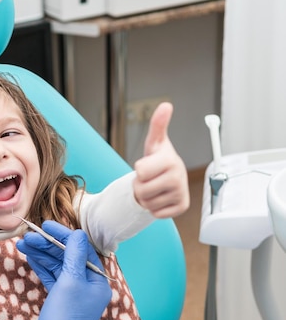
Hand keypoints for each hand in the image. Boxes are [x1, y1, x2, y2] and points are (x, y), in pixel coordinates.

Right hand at [24, 229, 111, 319]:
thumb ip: (74, 255)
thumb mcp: (71, 281)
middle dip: (48, 245)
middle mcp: (88, 286)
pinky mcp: (60, 300)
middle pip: (68, 257)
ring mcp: (73, 293)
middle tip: (29, 235)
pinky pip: (52, 277)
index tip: (47, 226)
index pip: (82, 250)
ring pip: (57, 266)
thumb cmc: (65, 317)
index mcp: (98, 281)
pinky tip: (29, 256)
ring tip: (23, 243)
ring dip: (41, 254)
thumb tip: (78, 234)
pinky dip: (41, 266)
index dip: (64, 236)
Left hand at [133, 102, 189, 217]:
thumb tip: (166, 105)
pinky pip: (156, 214)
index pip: (140, 171)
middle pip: (141, 190)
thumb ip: (158, 125)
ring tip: (155, 187)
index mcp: (171, 161)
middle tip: (149, 179)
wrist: (169, 177)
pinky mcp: (181, 209)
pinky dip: (154, 208)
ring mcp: (181, 194)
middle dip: (140, 186)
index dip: (139, 169)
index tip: (148, 165)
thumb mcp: (154, 142)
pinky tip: (161, 197)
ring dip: (146, 198)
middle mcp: (179, 178)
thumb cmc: (158, 159)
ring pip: (147, 204)